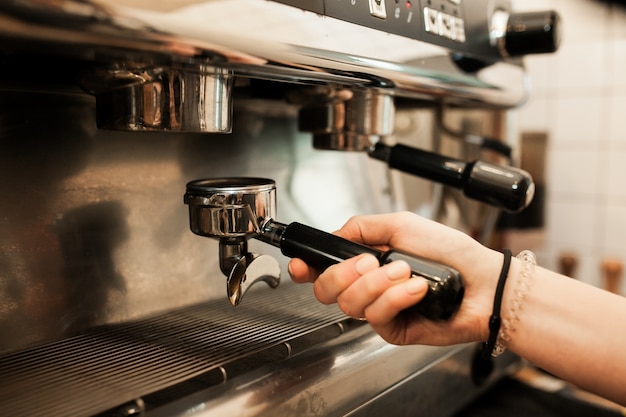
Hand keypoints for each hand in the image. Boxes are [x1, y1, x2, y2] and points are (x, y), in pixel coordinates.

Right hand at [288, 211, 504, 345]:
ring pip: (349, 304)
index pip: (323, 269)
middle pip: (325, 290)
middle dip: (343, 274)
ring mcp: (379, 309)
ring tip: (406, 272)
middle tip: (371, 262)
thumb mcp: (401, 224)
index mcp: (364, 262)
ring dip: (378, 284)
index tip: (301, 264)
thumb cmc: (450, 251)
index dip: (306, 268)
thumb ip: (362, 227)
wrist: (482, 281)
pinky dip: (397, 297)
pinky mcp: (393, 329)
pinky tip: (417, 288)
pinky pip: (377, 316)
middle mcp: (367, 287)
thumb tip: (335, 234)